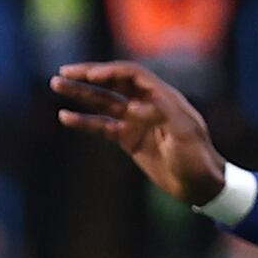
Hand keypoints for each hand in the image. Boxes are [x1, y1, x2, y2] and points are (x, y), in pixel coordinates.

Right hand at [51, 61, 227, 206]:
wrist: (200, 186)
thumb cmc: (198, 158)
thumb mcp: (186, 134)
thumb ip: (165, 113)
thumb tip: (140, 102)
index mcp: (163, 97)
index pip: (131, 75)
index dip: (110, 71)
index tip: (91, 75)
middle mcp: (147, 104)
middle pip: (113, 82)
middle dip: (88, 75)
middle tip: (63, 72)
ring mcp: (136, 121)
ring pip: (103, 101)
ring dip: (80, 93)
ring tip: (56, 85)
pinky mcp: (129, 139)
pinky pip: (102, 126)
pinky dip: (84, 121)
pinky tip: (65, 117)